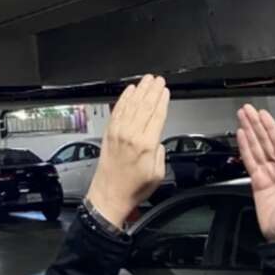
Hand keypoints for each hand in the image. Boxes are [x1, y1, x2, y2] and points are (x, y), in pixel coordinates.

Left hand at [86, 74, 169, 228]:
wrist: (110, 194)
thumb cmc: (133, 188)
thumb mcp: (157, 174)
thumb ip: (160, 153)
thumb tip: (158, 140)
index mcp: (145, 145)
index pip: (157, 115)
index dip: (162, 100)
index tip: (165, 90)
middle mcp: (131, 134)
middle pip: (144, 106)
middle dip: (152, 90)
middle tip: (158, 79)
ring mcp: (118, 131)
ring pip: (131, 104)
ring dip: (140, 90)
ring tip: (146, 80)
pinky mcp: (109, 132)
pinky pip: (117, 110)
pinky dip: (124, 98)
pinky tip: (129, 91)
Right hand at [237, 104, 274, 242]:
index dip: (271, 128)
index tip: (264, 115)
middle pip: (266, 142)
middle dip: (257, 125)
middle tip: (248, 110)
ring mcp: (268, 175)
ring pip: (257, 148)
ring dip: (249, 132)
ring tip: (242, 117)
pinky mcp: (257, 182)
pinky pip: (249, 161)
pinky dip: (244, 148)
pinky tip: (241, 137)